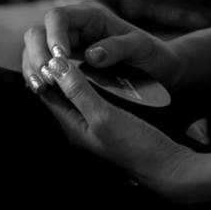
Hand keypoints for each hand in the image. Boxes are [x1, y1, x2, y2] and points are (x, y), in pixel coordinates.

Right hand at [22, 0, 184, 93]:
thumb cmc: (153, 54)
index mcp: (90, 17)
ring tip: (41, 87)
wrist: (161, 69)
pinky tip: (40, 90)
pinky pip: (40, 67)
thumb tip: (91, 55)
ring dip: (33, 67)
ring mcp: (66, 47)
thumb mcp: (142, 47)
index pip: (58, 17)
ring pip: (34, 49)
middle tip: (47, 77)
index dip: (53, 35)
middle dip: (37, 53)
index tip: (60, 59)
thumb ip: (119, 47)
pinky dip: (35, 77)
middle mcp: (74, 29)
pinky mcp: (64, 65)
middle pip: (38, 31)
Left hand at [35, 54, 201, 198]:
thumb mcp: (104, 116)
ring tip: (80, 50)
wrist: (168, 165)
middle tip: (63, 44)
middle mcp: (78, 126)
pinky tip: (101, 70)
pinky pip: (93, 96)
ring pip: (75, 92)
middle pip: (58, 92)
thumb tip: (54, 65)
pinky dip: (92, 80)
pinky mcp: (111, 121)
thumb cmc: (136, 146)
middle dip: (56, 70)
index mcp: (71, 127)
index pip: (46, 92)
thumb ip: (79, 91)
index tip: (48, 44)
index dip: (42, 69)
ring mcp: (94, 124)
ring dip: (74, 73)